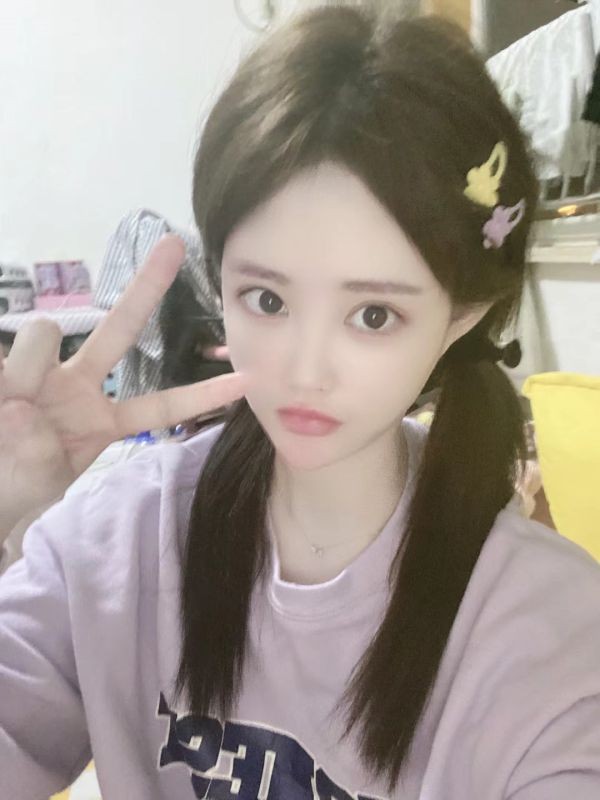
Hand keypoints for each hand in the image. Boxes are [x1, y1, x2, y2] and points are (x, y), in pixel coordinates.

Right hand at [0, 235, 248, 537]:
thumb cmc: (10, 495)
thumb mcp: (40, 498)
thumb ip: (42, 466)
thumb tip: (25, 415)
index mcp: (99, 422)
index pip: (158, 406)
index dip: (199, 395)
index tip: (245, 380)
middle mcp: (74, 386)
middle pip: (120, 329)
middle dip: (147, 288)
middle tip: (175, 245)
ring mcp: (36, 371)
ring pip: (45, 332)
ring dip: (28, 367)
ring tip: (7, 412)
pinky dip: (2, 374)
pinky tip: (1, 399)